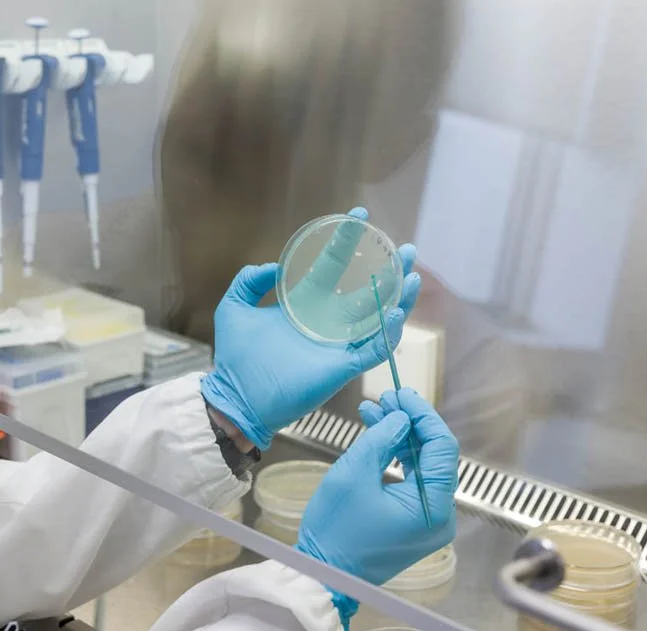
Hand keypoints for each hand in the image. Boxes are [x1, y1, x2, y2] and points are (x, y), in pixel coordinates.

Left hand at [200, 207, 420, 448]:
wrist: (236, 397)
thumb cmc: (234, 359)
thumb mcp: (234, 307)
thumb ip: (249, 281)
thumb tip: (277, 265)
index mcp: (304, 305)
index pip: (332, 266)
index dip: (345, 241)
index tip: (358, 216)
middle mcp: (326, 322)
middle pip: (366, 289)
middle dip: (387, 268)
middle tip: (404, 248)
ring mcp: (337, 344)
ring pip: (378, 317)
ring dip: (398, 296)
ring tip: (412, 273)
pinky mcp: (343, 367)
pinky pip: (374, 348)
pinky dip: (388, 331)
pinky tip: (395, 310)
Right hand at [296, 388, 458, 628]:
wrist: (324, 573)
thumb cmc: (336, 529)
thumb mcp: (354, 473)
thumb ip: (381, 438)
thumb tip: (401, 418)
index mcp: (433, 505)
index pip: (441, 446)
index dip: (421, 414)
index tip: (401, 394)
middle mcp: (441, 515)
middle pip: (434, 455)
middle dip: (409, 423)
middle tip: (385, 398)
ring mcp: (429, 521)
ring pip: (422, 465)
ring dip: (400, 437)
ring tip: (374, 411)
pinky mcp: (415, 523)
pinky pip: (413, 482)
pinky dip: (396, 458)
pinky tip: (377, 436)